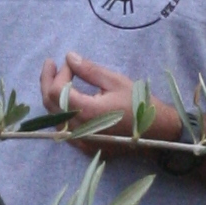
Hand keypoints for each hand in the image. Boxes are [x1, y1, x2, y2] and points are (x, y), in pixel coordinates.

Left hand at [41, 52, 167, 141]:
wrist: (157, 132)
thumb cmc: (138, 104)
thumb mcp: (115, 81)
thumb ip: (89, 70)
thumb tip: (69, 57)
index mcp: (86, 111)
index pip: (57, 91)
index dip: (59, 74)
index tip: (69, 63)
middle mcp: (79, 129)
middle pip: (50, 105)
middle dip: (48, 82)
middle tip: (51, 64)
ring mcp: (81, 141)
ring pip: (55, 118)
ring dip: (53, 97)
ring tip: (58, 79)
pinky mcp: (85, 147)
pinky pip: (64, 129)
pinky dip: (61, 113)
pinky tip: (66, 100)